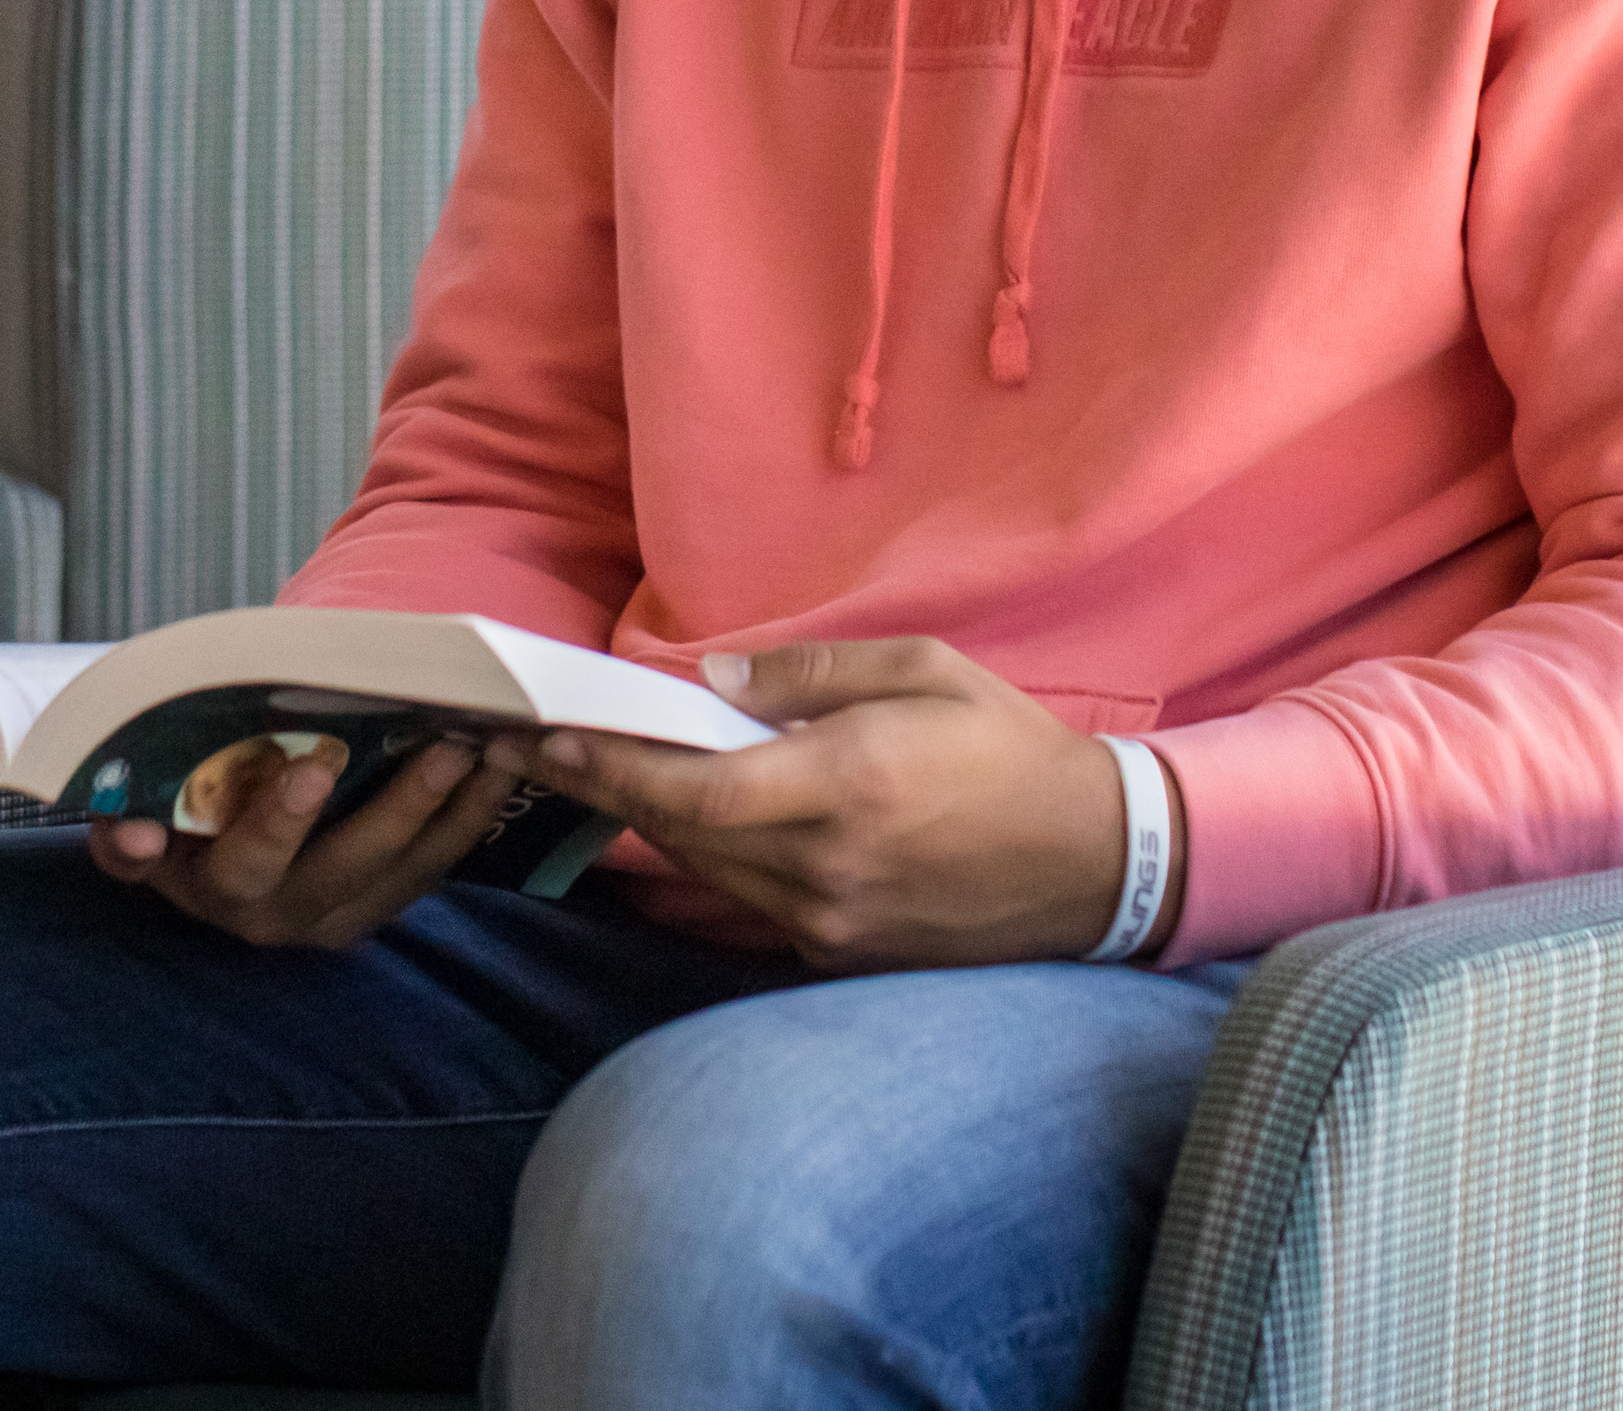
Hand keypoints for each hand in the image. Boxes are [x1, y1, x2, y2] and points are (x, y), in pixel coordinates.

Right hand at [86, 732, 525, 949]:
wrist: (198, 840)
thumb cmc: (166, 801)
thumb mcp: (132, 814)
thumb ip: (126, 830)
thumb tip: (135, 834)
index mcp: (211, 884)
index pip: (239, 861)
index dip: (274, 822)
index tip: (312, 769)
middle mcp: (275, 915)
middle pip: (342, 871)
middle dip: (396, 811)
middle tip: (441, 751)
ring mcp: (332, 918)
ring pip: (401, 874)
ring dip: (451, 812)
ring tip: (490, 750)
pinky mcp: (375, 908)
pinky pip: (429, 871)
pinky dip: (467, 820)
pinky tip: (501, 768)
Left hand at [491, 637, 1149, 972]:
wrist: (1097, 864)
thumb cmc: (1009, 749)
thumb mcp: (923, 670)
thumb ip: (807, 674)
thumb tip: (708, 677)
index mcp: (848, 787)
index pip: (696, 791)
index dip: (609, 770)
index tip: (543, 740)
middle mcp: (829, 867)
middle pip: (681, 833)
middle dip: (600, 786)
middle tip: (525, 743)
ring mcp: (833, 921)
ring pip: (704, 871)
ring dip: (644, 822)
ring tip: (581, 771)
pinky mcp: (841, 952)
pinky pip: (747, 900)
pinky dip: (706, 857)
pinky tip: (677, 818)